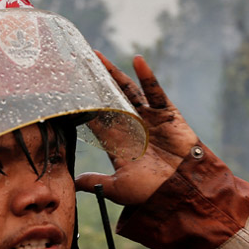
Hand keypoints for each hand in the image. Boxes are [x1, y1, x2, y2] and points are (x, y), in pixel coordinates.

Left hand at [75, 54, 198, 205]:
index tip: (68, 91)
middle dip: (95, 83)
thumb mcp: (117, 188)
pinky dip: (147, 76)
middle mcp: (131, 127)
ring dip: (114, 74)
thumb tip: (73, 183)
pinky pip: (156, 92)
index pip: (96, 119)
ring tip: (97, 56)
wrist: (181, 191)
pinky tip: (137, 61)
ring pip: (128, 91)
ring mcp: (148, 118)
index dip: (83, 105)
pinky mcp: (166, 114)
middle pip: (109, 100)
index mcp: (118, 143)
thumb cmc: (150, 192)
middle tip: (77, 64)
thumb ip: (95, 182)